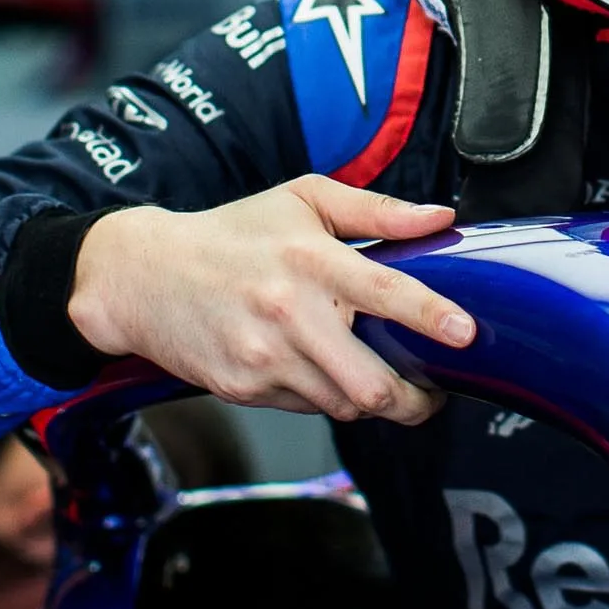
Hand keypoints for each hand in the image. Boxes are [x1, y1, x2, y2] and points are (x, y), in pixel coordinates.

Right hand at [69, 177, 470, 424]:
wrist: (142, 275)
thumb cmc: (232, 233)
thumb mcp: (302, 200)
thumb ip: (376, 210)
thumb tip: (440, 217)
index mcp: (310, 259)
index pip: (385, 294)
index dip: (431, 318)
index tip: (466, 335)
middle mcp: (288, 312)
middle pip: (371, 384)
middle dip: (414, 399)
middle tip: (431, 392)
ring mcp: (264, 357)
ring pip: (344, 405)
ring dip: (372, 401)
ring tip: (383, 381)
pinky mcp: (243, 387)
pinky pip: (306, 408)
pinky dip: (326, 397)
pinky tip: (322, 371)